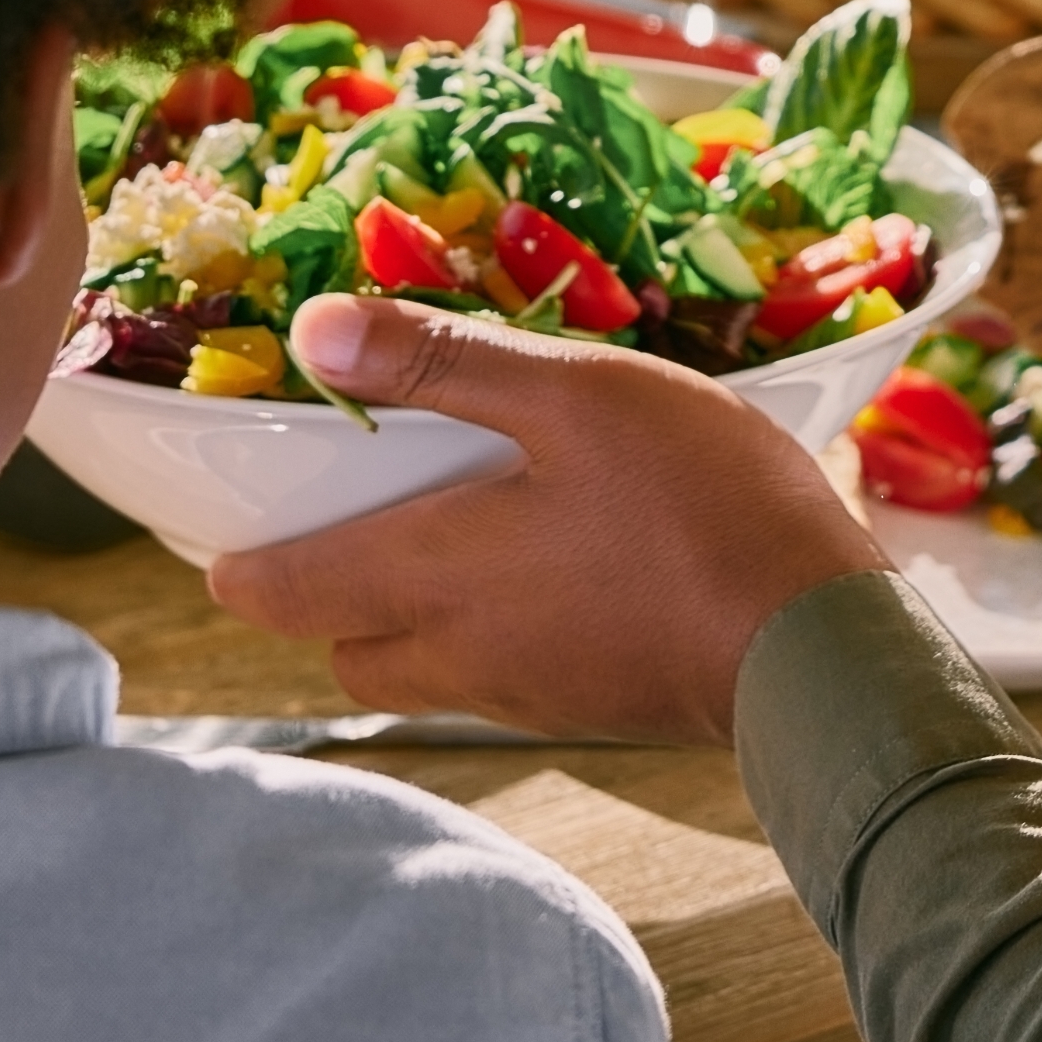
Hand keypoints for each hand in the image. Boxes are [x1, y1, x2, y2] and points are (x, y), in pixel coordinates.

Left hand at [204, 293, 885, 745]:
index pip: (285, 593)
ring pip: (418, 672)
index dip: (239, 567)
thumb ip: (446, 363)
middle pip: (343, 649)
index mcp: (434, 575)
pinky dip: (480, 636)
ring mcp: (528, 692)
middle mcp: (462, 653)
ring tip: (432, 544)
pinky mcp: (590, 707)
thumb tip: (316, 333)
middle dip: (316, 600)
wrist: (820, 648)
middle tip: (329, 528)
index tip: (220, 537)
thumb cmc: (698, 505)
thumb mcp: (577, 395)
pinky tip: (536, 576)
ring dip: (398, 622)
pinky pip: (494, 679)